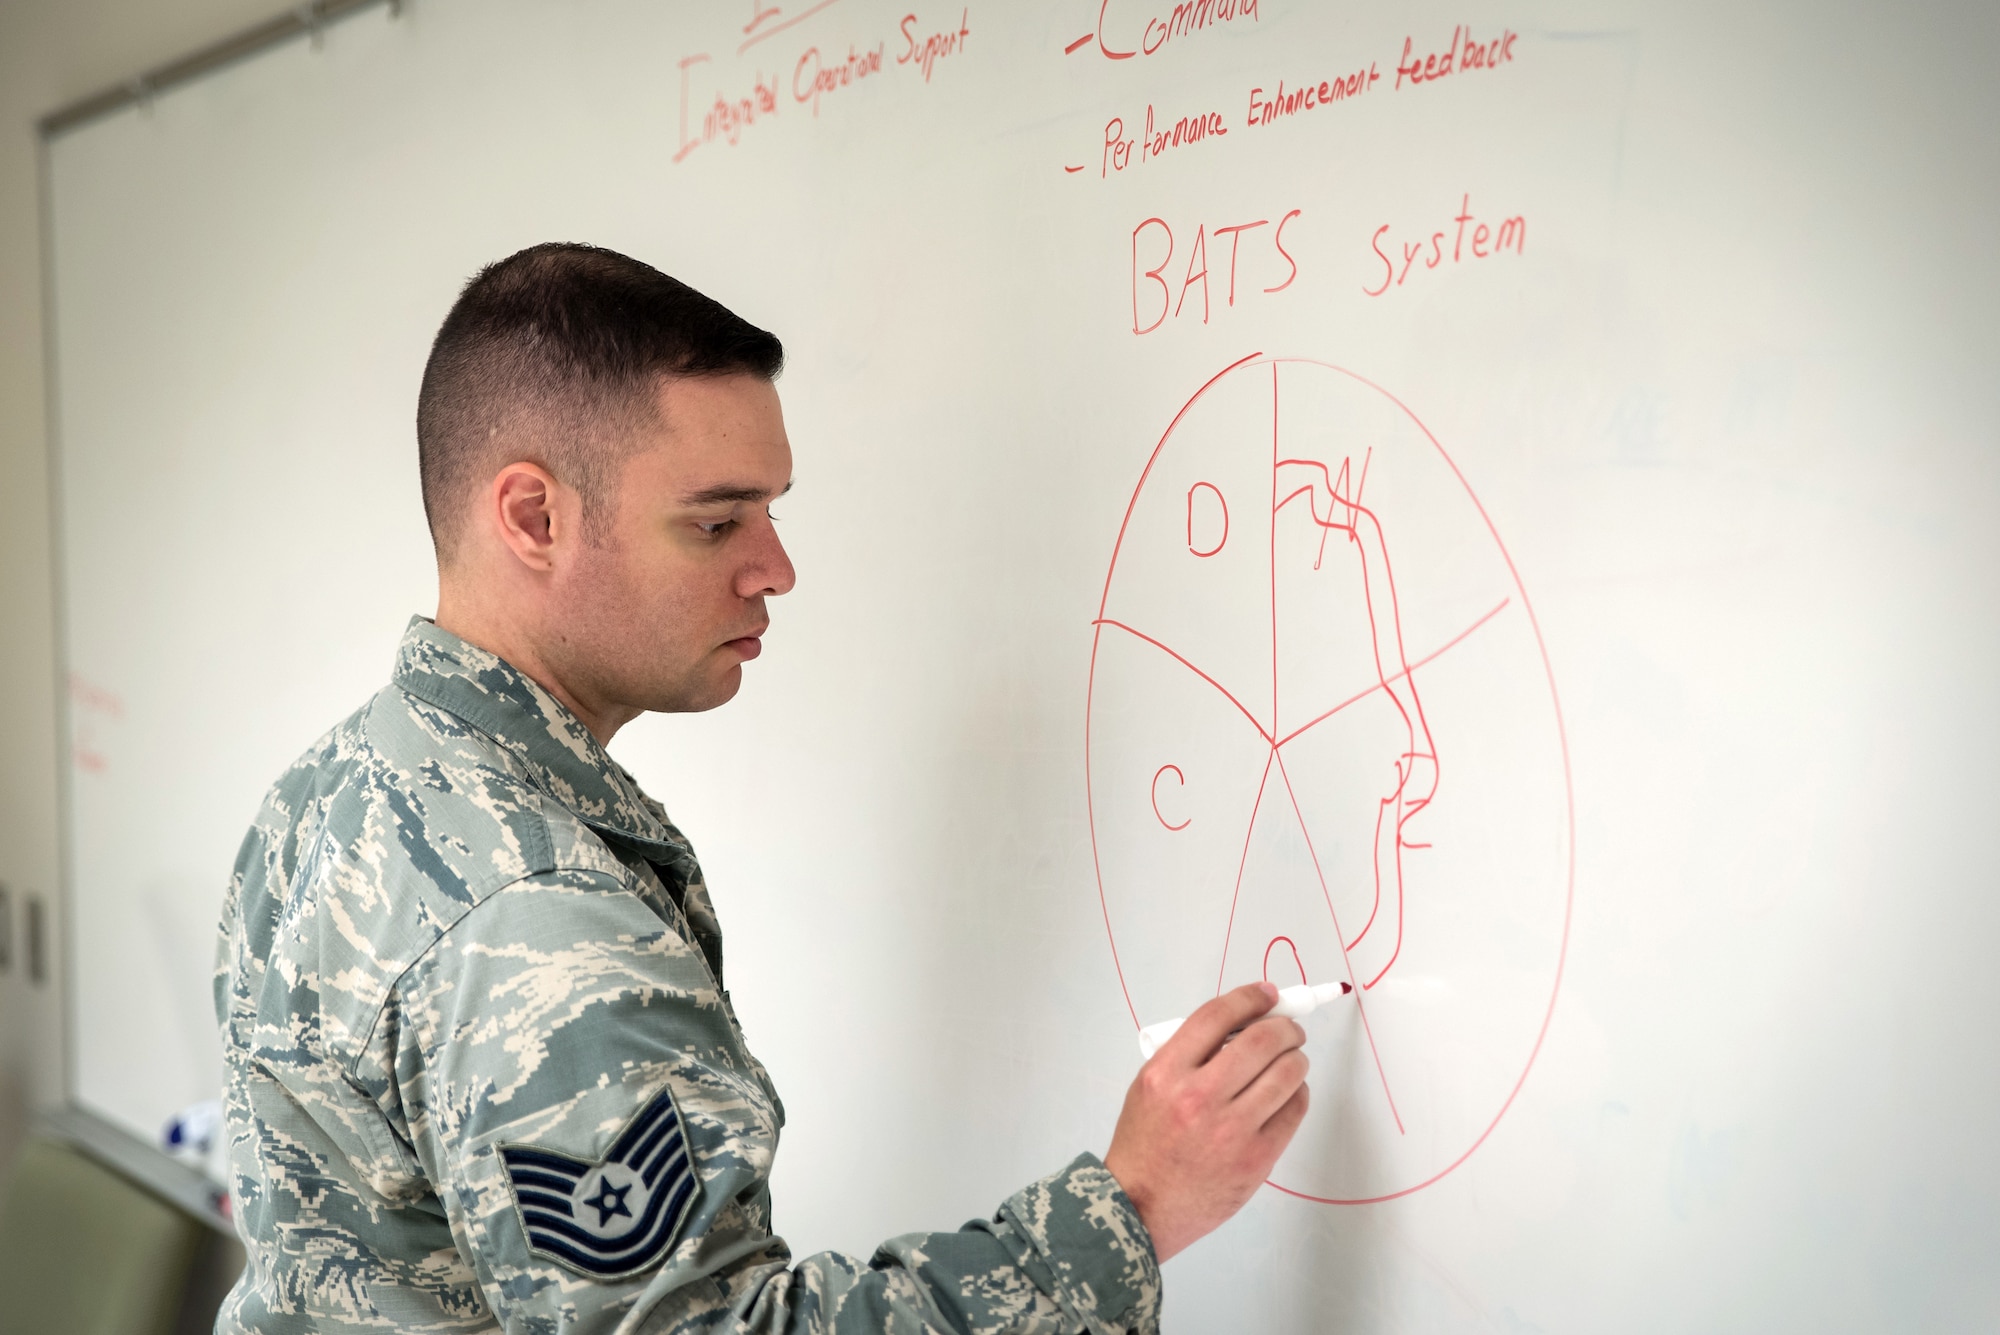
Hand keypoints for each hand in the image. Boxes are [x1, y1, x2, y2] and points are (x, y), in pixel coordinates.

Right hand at [1101, 982, 1309, 1261]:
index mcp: (1166, 1074)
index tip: (1266, 994)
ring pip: (1286, 1074)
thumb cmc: (1146, 1144)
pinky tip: (1289, 1092)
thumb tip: (1242, 1025)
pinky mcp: (1257, 1158)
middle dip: (1284, 1026)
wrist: (1142, 1206)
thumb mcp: (1150, 1086)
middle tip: (1289, 1028)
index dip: (1249, 998)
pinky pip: (1293, 1110)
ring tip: (1293, 1058)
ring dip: (1296, 1058)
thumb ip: (1189, 1054)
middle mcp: (1199, 1098)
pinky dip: (1298, 1093)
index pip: (1217, 1016)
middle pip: (1261, 1040)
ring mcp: (1231, 1130)